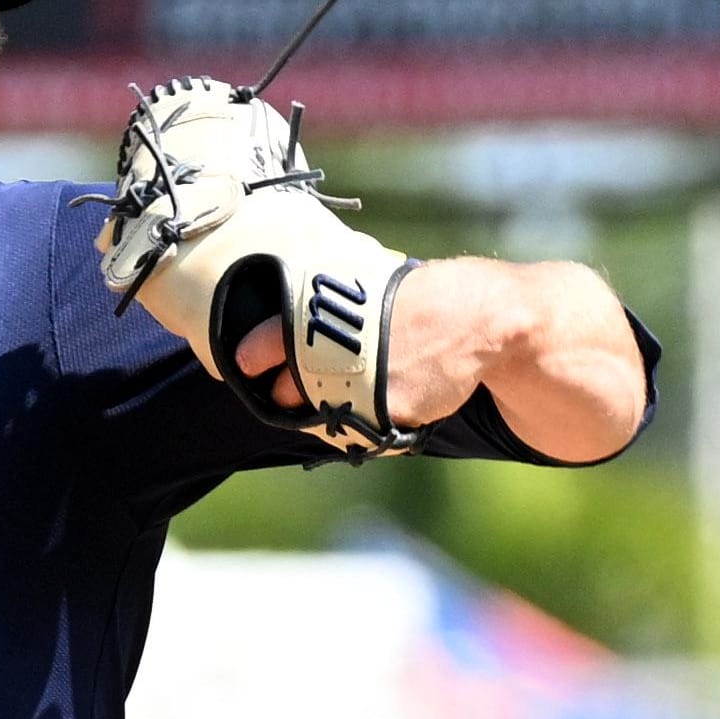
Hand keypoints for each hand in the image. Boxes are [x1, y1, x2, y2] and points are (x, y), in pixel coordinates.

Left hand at [232, 262, 498, 427]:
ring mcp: (355, 385)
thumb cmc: (415, 300)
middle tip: (309, 382)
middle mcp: (328, 352)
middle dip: (291, 393)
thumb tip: (284, 335)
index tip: (244, 366)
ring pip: (321, 416)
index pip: (261, 345)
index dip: (249, 359)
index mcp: (317, 315)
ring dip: (330, 409)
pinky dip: (372, 421)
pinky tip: (394, 397)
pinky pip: (364, 429)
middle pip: (285, 392)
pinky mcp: (385, 412)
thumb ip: (323, 317)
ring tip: (355, 387)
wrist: (475, 316)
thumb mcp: (359, 289)